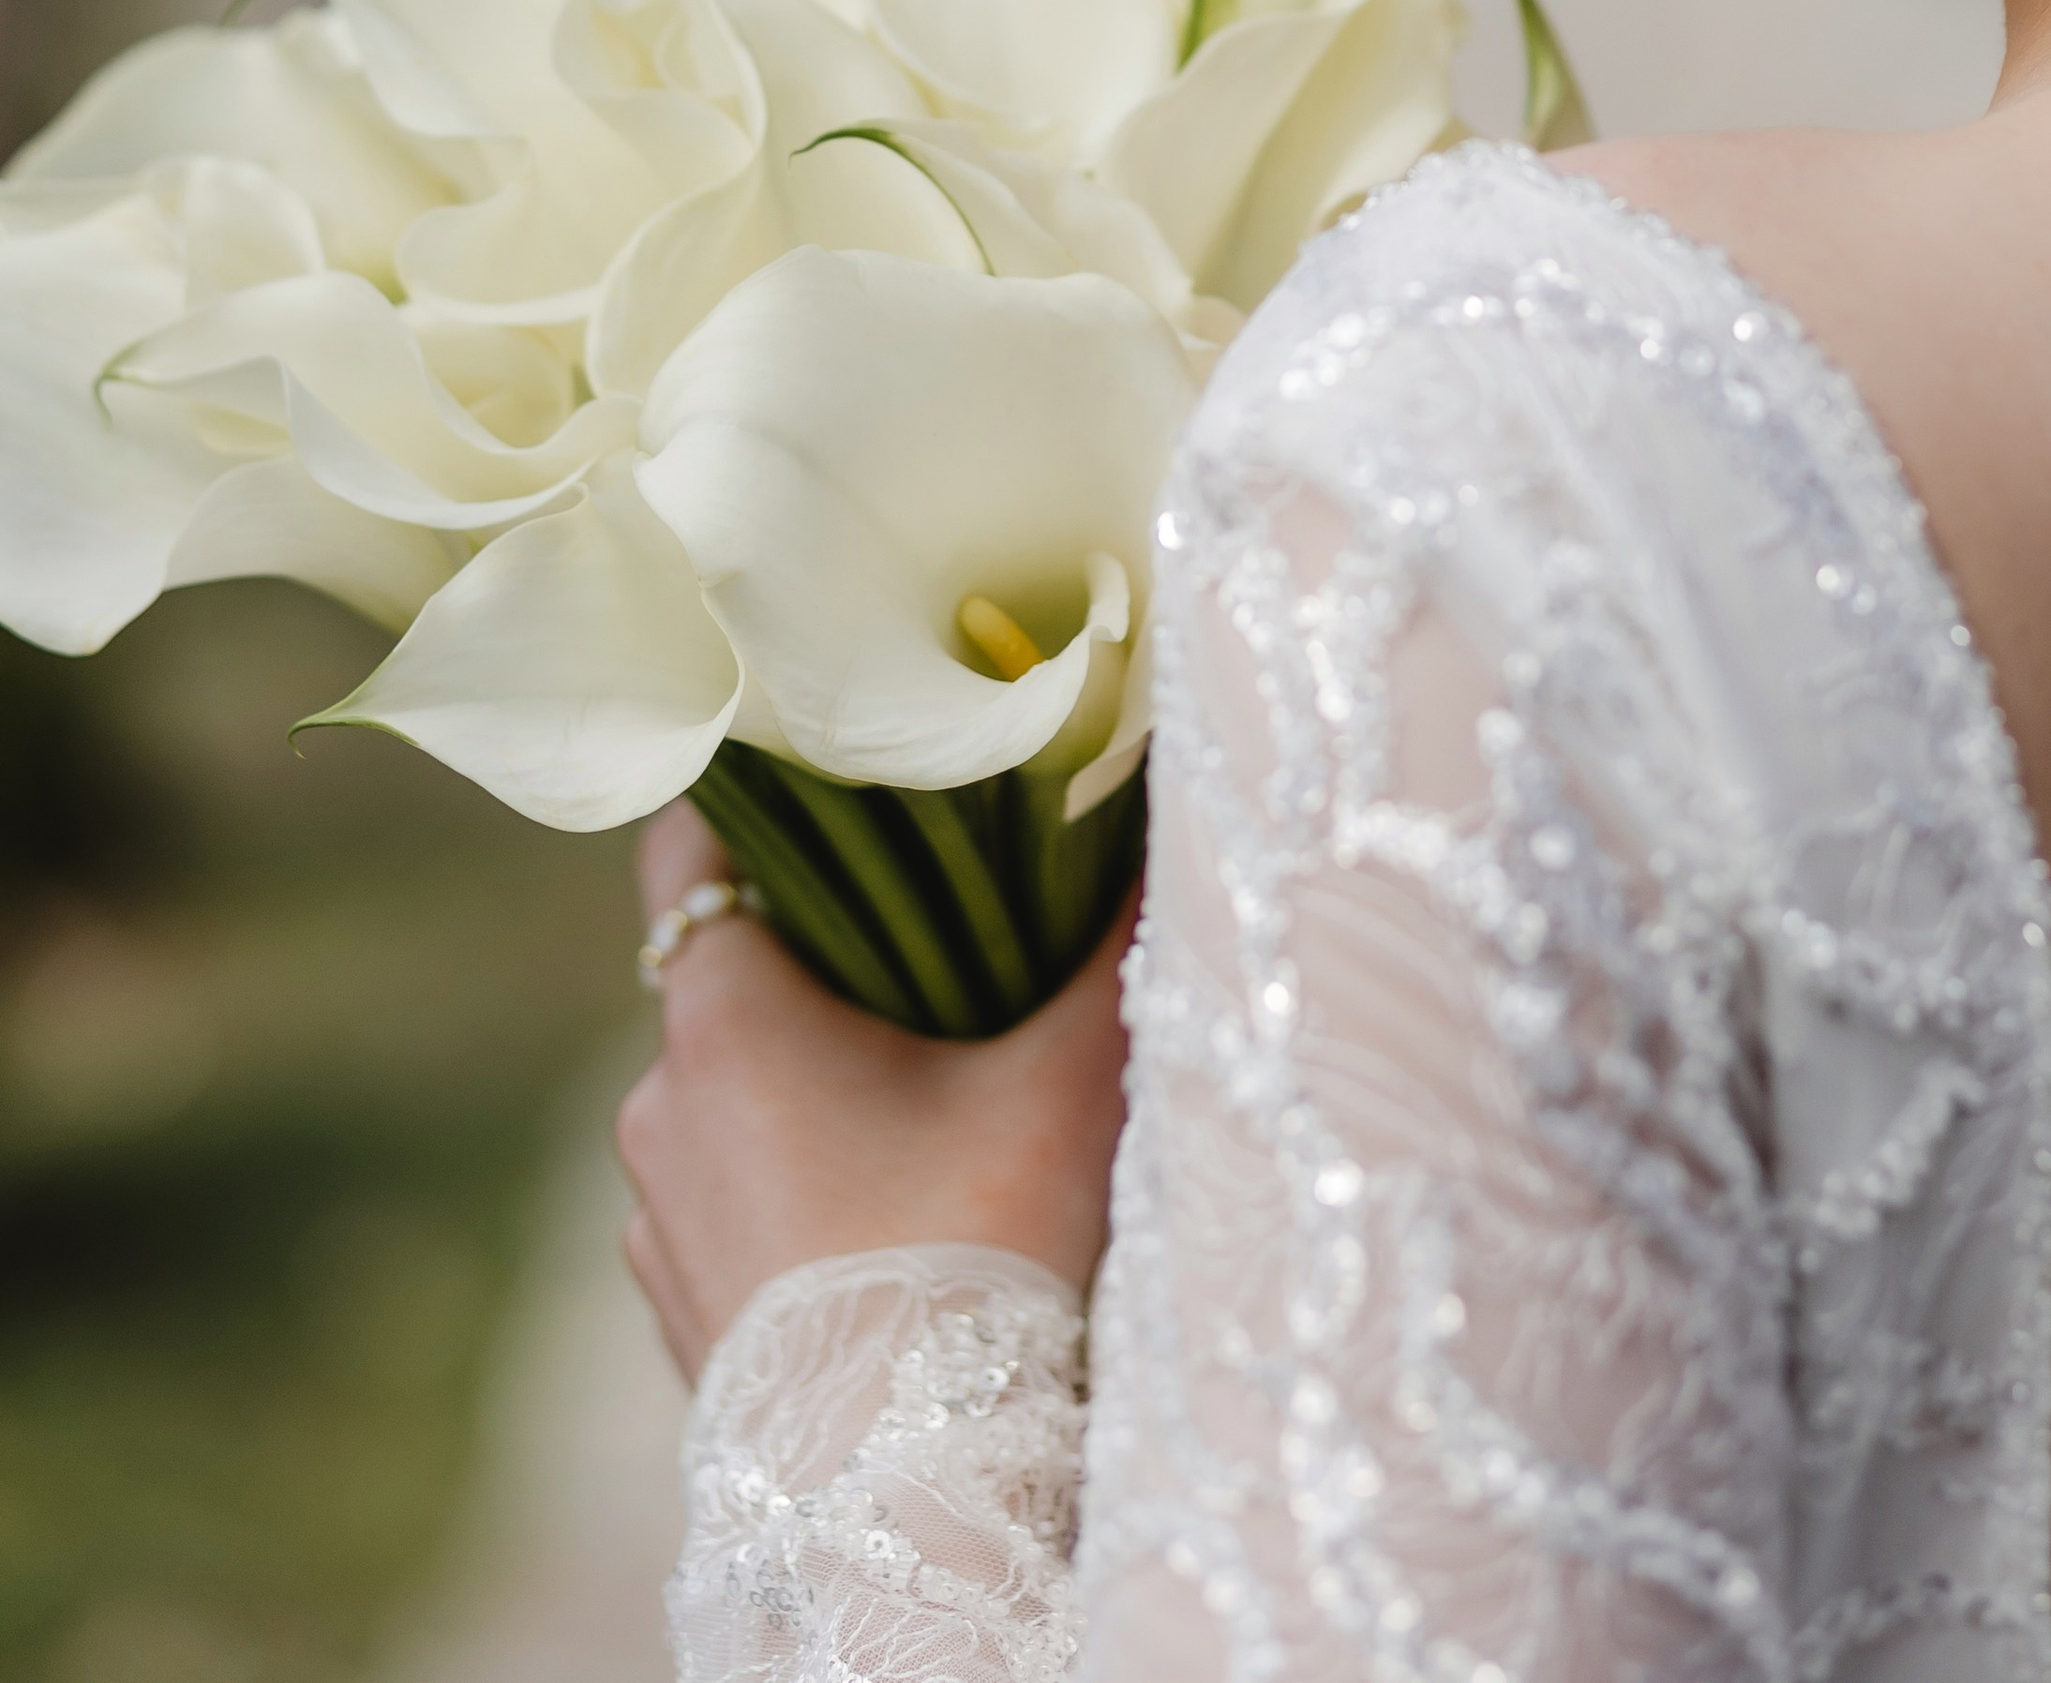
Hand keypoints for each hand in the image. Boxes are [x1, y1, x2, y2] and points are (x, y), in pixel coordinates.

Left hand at [616, 801, 1135, 1381]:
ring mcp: (658, 1222)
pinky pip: (727, 1202)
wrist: (915, 1503)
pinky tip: (889, 1208)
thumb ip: (1114, 938)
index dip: (749, 800)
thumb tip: (1164, 810)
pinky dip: (791, 1183)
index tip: (820, 775)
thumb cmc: (980, 1256)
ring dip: (806, 1082)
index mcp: (724, 1018)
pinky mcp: (683, 1316)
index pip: (688, 851)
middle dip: (822, 952)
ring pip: (727, 1098)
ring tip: (925, 1091)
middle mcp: (658, 1108)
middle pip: (726, 975)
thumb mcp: (1070, 1078)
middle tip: (930, 935)